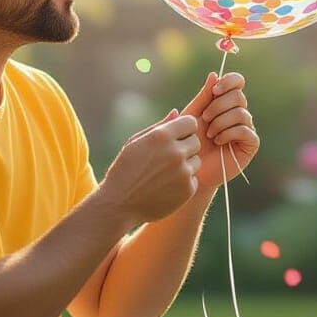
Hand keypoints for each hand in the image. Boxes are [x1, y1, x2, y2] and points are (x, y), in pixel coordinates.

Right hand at [100, 110, 201, 224]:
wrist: (119, 204)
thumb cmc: (125, 169)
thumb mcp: (135, 143)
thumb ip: (159, 126)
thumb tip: (177, 113)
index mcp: (162, 136)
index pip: (191, 122)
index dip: (184, 130)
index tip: (174, 138)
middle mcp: (175, 152)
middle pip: (196, 141)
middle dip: (186, 147)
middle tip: (167, 158)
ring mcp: (183, 172)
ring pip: (197, 161)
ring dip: (186, 165)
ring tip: (165, 173)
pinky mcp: (188, 189)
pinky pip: (194, 179)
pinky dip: (184, 182)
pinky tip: (166, 186)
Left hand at [181, 72, 259, 189]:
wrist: (190, 168)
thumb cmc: (188, 142)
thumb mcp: (193, 115)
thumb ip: (204, 96)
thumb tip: (214, 75)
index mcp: (226, 102)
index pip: (237, 82)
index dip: (229, 82)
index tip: (214, 92)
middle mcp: (239, 113)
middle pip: (238, 96)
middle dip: (218, 106)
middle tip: (205, 119)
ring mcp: (246, 128)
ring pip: (241, 113)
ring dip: (221, 122)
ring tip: (209, 135)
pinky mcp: (250, 144)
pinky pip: (245, 130)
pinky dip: (228, 133)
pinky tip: (218, 141)